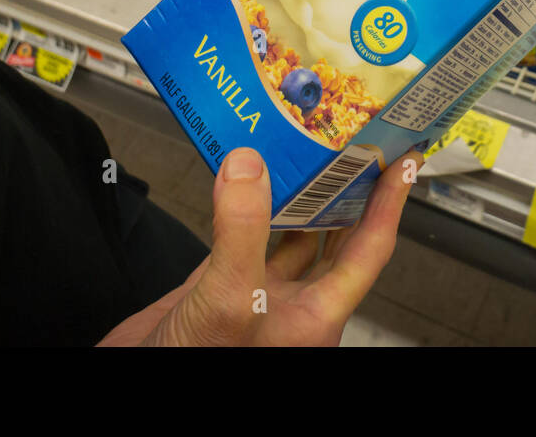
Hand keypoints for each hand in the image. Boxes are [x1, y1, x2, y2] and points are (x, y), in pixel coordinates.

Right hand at [98, 147, 418, 346]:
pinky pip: (240, 235)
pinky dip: (242, 204)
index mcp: (315, 316)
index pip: (369, 249)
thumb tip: (249, 169)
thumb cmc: (194, 371)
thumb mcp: (228, 302)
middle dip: (348, 192)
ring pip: (288, 233)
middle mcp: (292, 303)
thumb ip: (241, 232)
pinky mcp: (215, 288)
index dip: (388, 204)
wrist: (132, 388)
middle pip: (336, 238)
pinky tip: (243, 177)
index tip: (403, 163)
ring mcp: (254, 295)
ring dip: (295, 193)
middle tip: (358, 145)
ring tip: (306, 149)